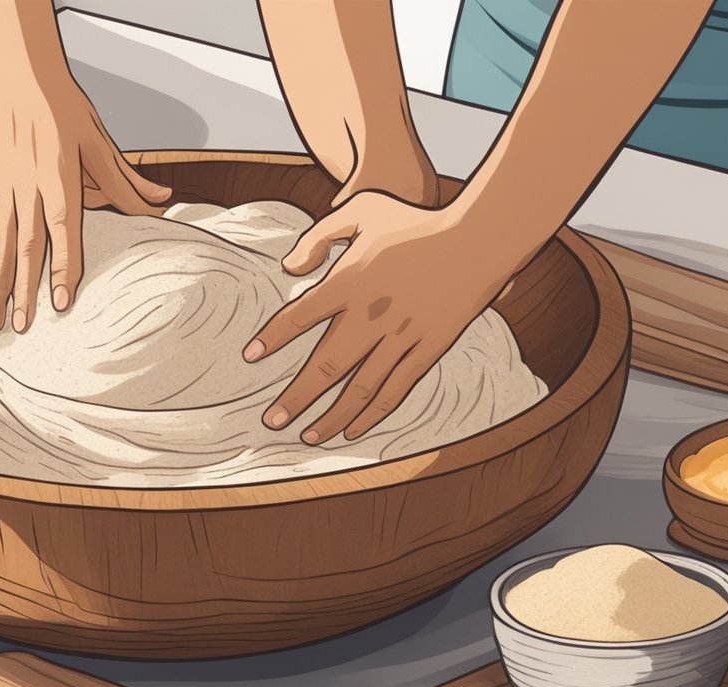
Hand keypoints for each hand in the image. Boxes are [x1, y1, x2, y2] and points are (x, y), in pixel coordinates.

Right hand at [0, 76, 170, 332]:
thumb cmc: (54, 101)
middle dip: (21, 292)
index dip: (62, 269)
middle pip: (24, 248)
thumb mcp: (96, 138)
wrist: (6, 67)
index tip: (60, 302)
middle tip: (18, 328)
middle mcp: (24, 185)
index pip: (62, 232)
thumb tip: (162, 203)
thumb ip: (125, 181)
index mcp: (57, 175)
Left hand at [242, 192, 525, 443]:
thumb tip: (288, 267)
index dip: (273, 338)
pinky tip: (353, 429)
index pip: (299, 316)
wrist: (477, 239)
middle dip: (296, 398)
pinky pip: (396, 389)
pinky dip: (372, 414)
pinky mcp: (428, 349)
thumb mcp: (363, 210)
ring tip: (308, 435)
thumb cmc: (416, 221)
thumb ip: (319, 236)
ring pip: (360, 388)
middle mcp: (371, 315)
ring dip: (330, 416)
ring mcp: (402, 336)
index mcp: (350, 282)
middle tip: (273, 421)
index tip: (251, 356)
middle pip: (326, 366)